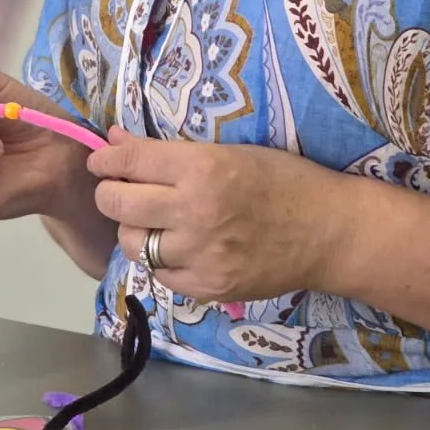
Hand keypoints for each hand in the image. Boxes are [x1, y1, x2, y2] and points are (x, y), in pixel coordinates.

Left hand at [87, 129, 343, 303]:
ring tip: (151, 221)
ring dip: (133, 230)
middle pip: (117, 204)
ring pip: (133, 244)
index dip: (105, 158)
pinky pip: (160, 276)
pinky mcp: (208, 287)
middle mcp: (194, 211)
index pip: (128, 161)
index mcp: (202, 168)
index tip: (101, 159)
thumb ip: (170, 152)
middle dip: (109, 193)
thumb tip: (116, 142)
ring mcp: (200, 255)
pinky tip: (177, 247)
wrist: (328, 232)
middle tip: (118, 190)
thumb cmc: (284, 180)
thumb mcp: (231, 151)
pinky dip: (161, 261)